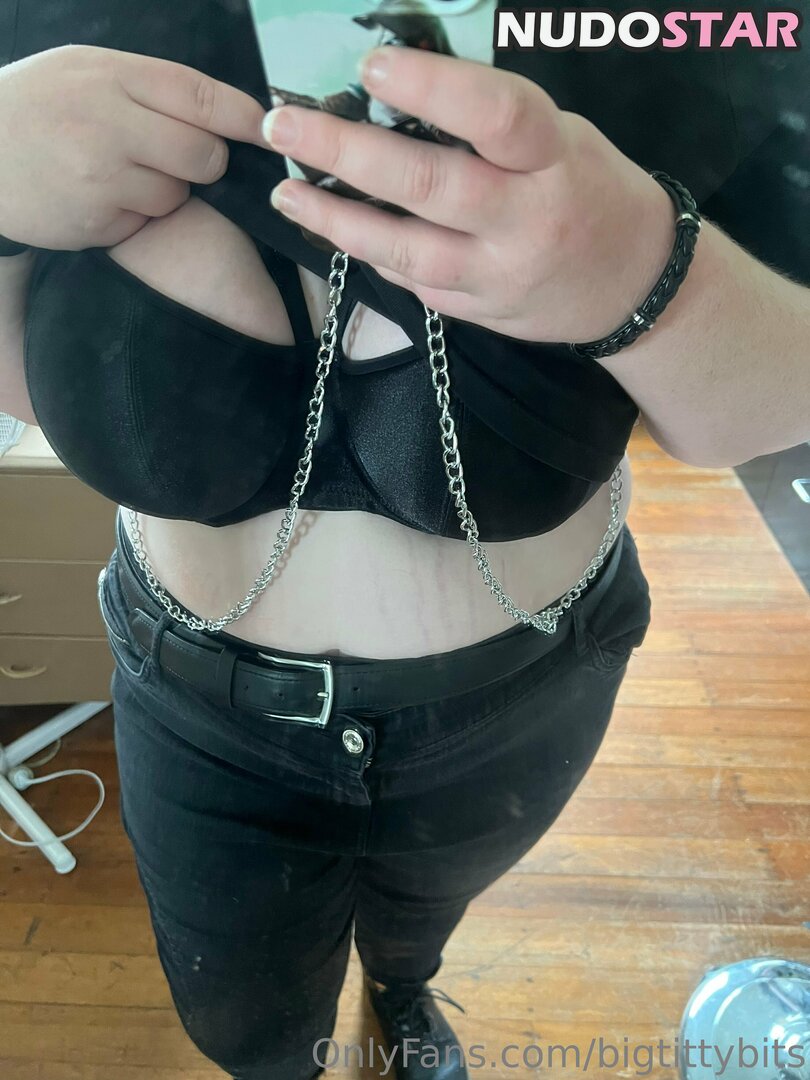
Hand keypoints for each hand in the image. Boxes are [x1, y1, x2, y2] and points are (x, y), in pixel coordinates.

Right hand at [0, 45, 265, 249]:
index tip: (266, 129)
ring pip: (177, 194)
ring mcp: (103, 177)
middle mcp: (110, 124)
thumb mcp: (83, 72)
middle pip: (205, 155)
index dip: (244, 117)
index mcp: (110, 76)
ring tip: (118, 172)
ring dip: (163, 190)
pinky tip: (98, 196)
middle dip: (205, 161)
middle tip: (175, 156)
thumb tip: (222, 110)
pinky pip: (145, 221)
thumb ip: (147, 87)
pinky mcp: (98, 221)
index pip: (201, 96)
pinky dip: (132, 214)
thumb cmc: (37, 108)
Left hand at [263, 46, 673, 343]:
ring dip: (337, 219)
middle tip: (283, 125)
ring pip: (408, 250)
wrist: (633, 283)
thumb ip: (493, 126)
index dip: (429, 88)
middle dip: (346, 152)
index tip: (369, 64)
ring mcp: (500, 276)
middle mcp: (527, 220)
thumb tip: (398, 100)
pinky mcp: (481, 314)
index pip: (493, 116)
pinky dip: (371, 254)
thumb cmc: (591, 191)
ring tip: (288, 190)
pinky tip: (335, 228)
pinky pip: (415, 283)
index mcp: (554, 159)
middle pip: (429, 185)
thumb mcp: (562, 139)